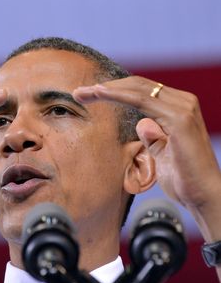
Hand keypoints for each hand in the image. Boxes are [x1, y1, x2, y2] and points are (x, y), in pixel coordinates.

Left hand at [73, 76, 220, 212]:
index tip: (89, 96)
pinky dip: (119, 95)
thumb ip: (152, 137)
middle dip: (105, 88)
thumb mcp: (160, 153)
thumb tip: (141, 123)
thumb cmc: (182, 178)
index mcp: (176, 109)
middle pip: (137, 85)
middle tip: (78, 93)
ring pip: (137, 89)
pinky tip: (100, 94)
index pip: (140, 92)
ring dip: (107, 89)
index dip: (114, 91)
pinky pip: (142, 100)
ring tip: (82, 92)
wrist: (203, 196)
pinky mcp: (179, 118)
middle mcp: (182, 102)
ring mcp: (182, 107)